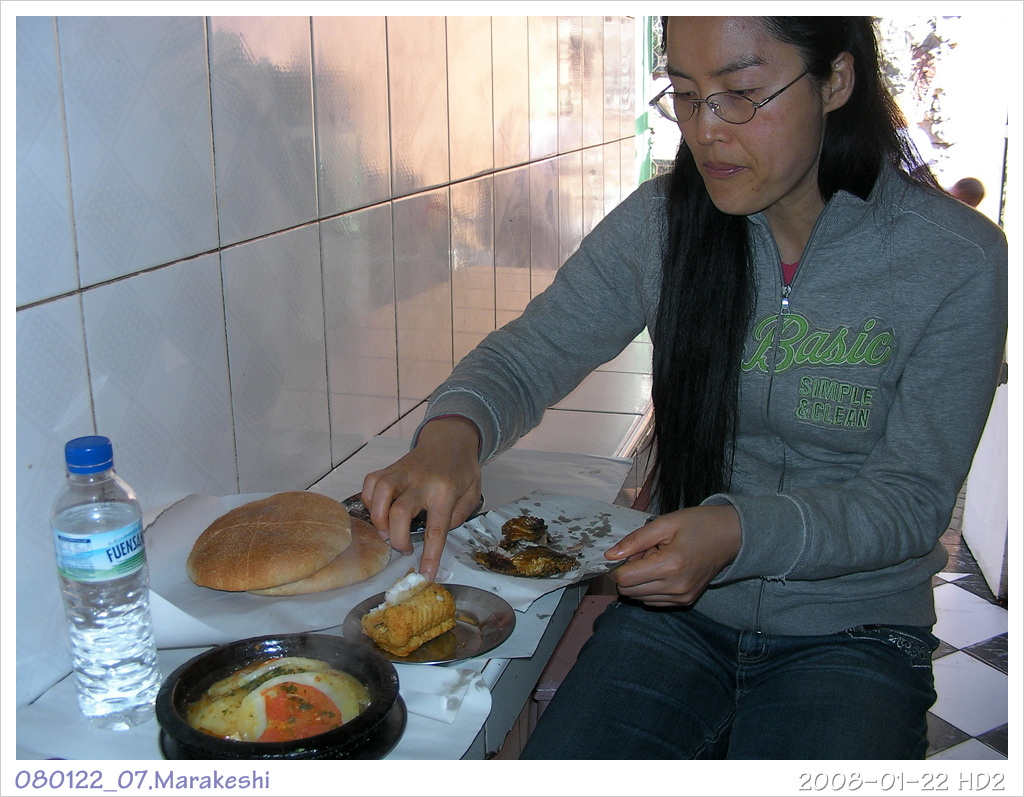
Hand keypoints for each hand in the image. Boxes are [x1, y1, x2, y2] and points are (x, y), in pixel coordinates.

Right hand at [361, 416, 482, 580]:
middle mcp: (421, 481)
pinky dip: (369, 501)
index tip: (425, 575)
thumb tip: (437, 534)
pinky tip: (379, 511)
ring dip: (378, 519)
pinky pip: (371, 484)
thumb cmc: (462, 468)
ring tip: (386, 532)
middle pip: (400, 513)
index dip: (430, 556)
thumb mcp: (474, 492)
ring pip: (380, 494)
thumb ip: (459, 516)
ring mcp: (402, 472)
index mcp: (445, 491)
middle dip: (397, 539)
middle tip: (403, 548)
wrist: (450, 438)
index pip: (436, 529)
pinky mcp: (390, 468)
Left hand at [605, 504, 741, 606]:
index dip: (618, 566)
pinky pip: (653, 601)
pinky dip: (650, 588)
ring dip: (639, 581)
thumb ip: (634, 541)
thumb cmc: (698, 524)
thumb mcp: (664, 523)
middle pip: (629, 592)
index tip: (627, 552)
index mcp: (670, 566)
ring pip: (639, 598)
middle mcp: (676, 588)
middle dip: (628, 573)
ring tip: (656, 560)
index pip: (625, 579)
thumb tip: (609, 555)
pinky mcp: (685, 602)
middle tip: (643, 553)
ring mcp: (682, 598)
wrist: (731, 536)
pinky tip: (662, 570)